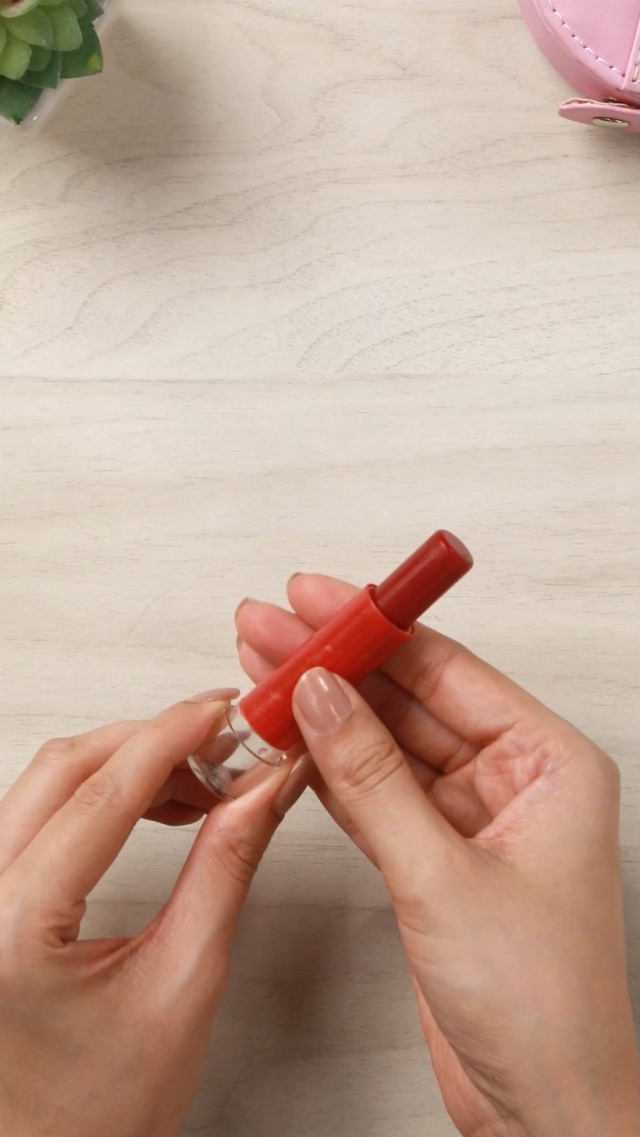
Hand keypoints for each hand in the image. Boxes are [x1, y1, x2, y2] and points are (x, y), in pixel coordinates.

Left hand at [0, 692, 304, 1136]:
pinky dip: (101, 793)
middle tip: (225, 740)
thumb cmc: (98, 1113)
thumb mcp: (184, 984)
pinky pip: (38, 813)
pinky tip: (154, 802)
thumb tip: (262, 789)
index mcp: (14, 927)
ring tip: (202, 779)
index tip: (228, 710)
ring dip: (128, 763)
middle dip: (154, 740)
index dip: (176, 735)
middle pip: (65, 768)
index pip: (103, 792)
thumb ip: (225, 870)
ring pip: (48, 783)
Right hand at [237, 576, 638, 1136]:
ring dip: (324, 713)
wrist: (544, 1111)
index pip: (447, 669)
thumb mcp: (445, 876)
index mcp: (548, 763)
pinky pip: (373, 794)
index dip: (375, 626)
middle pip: (409, 698)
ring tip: (261, 672)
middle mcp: (512, 780)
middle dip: (336, 663)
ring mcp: (469, 819)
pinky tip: (286, 739)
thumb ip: (374, 779)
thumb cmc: (543, 1006)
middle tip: (268, 627)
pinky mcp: (432, 859)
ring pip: (384, 744)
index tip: (316, 598)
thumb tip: (322, 694)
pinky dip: (327, 770)